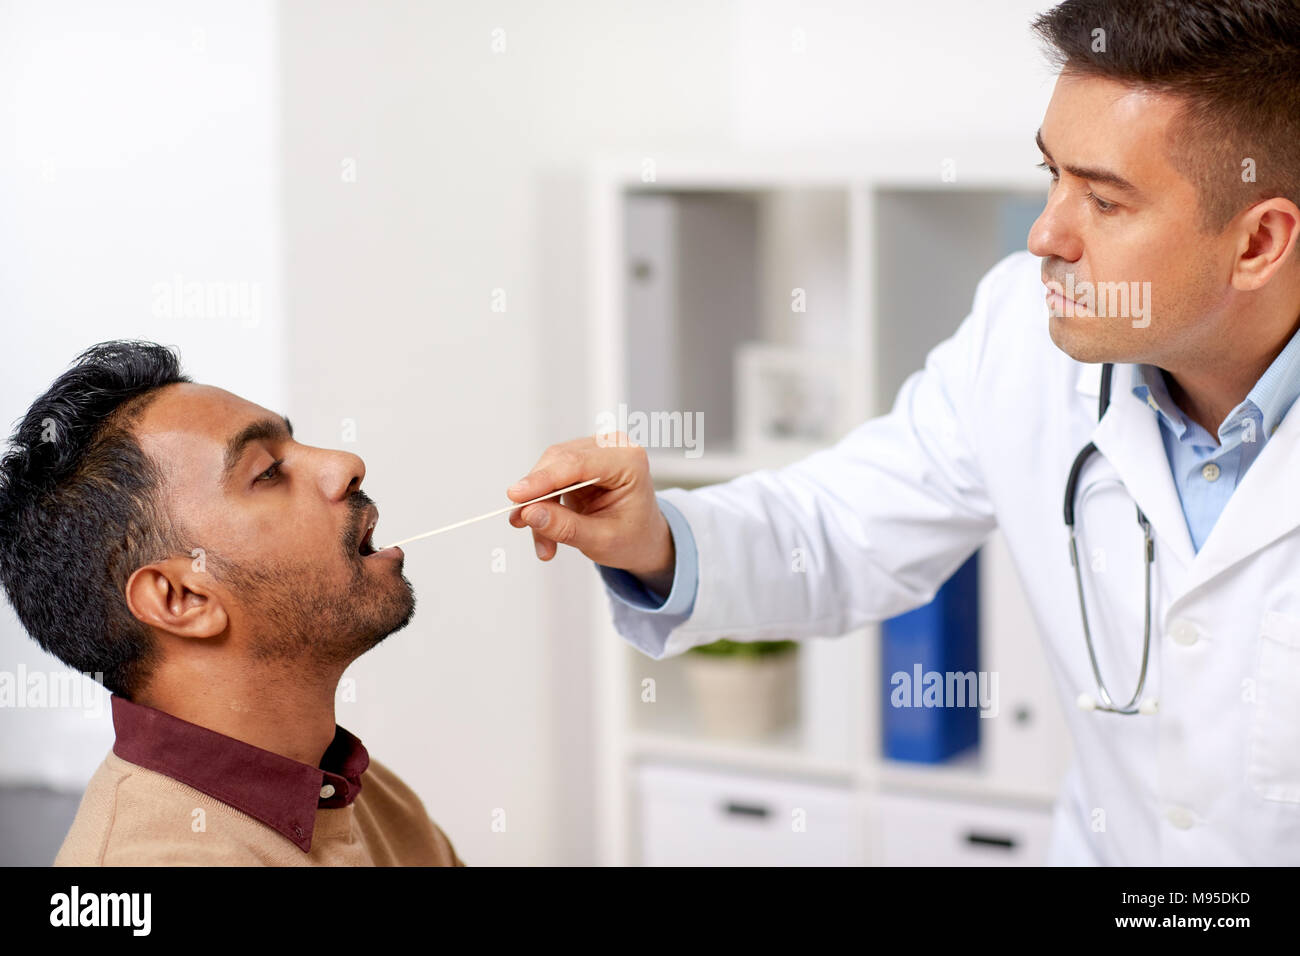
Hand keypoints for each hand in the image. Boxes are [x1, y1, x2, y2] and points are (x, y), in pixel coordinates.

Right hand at [507, 433, 674, 594]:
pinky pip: (548, 477)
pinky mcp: (579, 460)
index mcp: (629, 461)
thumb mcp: (602, 541)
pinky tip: (543, 530)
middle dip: (536, 496)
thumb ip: (565, 527)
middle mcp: (612, 447)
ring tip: (543, 544)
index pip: (577, 463)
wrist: (643, 539)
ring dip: (538, 505)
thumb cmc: (633, 538)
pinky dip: (542, 504)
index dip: (543, 479)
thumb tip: (529, 513)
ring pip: (548, 469)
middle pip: (558, 461)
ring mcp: (594, 450)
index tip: (515, 496)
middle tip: (520, 523)